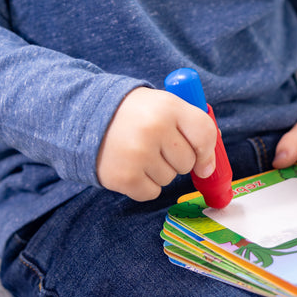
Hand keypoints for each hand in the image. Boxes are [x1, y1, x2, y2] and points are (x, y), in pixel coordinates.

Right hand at [96, 87, 217, 200]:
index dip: (208, 152)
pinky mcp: (124, 177)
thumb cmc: (135, 113)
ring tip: (139, 152)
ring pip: (170, 178)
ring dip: (159, 171)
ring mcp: (139, 154)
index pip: (205, 134)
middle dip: (178, 159)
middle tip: (157, 146)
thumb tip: (210, 162)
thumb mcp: (163, 104)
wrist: (85, 116)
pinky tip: (132, 166)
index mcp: (169, 106)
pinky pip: (152, 193)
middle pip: (188, 162)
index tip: (203, 162)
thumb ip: (191, 124)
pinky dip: (144, 185)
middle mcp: (155, 129)